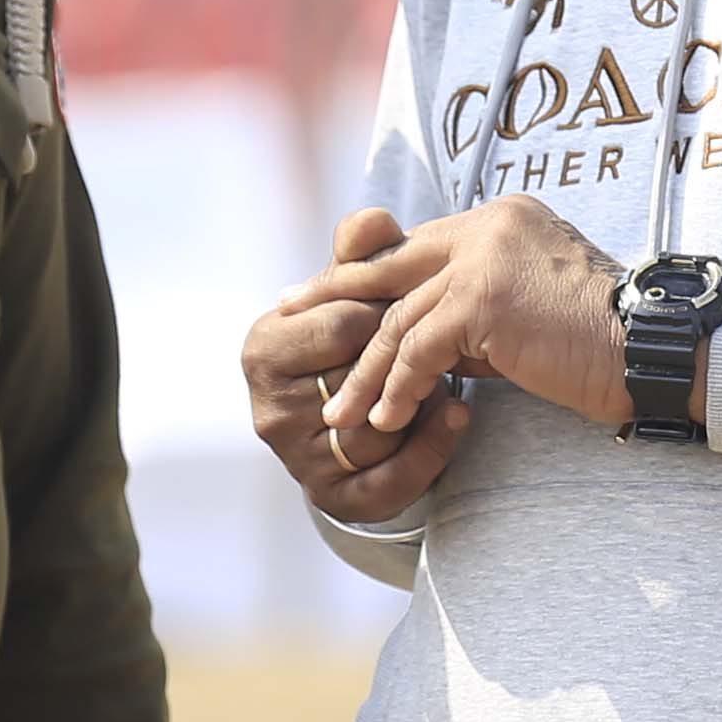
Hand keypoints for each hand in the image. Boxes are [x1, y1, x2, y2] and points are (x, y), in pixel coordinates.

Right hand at [246, 206, 471, 524]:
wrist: (357, 404)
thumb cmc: (355, 331)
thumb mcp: (358, 286)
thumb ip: (366, 249)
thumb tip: (375, 221)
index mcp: (263, 347)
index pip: (345, 323)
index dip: (391, 311)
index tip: (418, 303)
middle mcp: (268, 409)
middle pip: (360, 379)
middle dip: (405, 359)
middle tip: (445, 340)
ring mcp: (297, 460)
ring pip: (376, 432)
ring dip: (420, 404)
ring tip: (448, 377)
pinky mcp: (333, 500)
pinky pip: (389, 481)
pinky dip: (432, 450)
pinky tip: (458, 416)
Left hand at [320, 195, 633, 453]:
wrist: (652, 351)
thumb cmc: (601, 342)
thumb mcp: (528, 311)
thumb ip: (476, 308)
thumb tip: (423, 339)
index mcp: (501, 219)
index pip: (417, 246)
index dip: (370, 274)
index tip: (327, 293)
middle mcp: (489, 226)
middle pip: (392, 267)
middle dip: (334, 297)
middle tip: (287, 314)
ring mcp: (485, 257)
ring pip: (400, 318)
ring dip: (365, 373)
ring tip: (339, 414)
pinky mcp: (485, 297)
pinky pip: (420, 349)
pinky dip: (398, 388)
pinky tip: (385, 420)